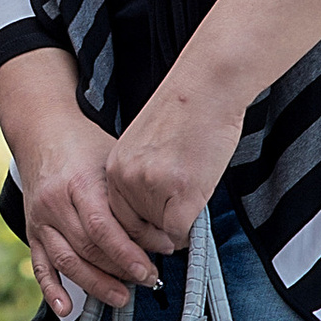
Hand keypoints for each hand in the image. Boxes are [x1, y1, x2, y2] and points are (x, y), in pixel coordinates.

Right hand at [16, 109, 163, 319]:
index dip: (128, 252)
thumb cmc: (85, 145)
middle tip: (147, 280)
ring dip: (95, 284)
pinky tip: (67, 309)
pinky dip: (52, 290)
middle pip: (87, 247)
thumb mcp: (113, 160)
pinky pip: (40, 266)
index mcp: (79, 182)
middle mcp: (55, 203)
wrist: (42, 132)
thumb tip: (165, 233)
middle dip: (120, 270)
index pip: (103, 226)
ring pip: (67, 261)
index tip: (154, 264)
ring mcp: (41, 219)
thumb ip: (132, 196)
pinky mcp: (32, 231)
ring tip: (121, 297)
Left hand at [104, 59, 248, 262]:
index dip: (138, 229)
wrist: (207, 86)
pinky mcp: (180, 190)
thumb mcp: (147, 148)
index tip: (153, 233)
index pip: (116, 218)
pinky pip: (182, 229)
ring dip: (178, 223)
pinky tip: (199, 201)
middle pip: (137, 230)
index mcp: (114, 167)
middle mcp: (125, 178)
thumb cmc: (186, 111)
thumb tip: (154, 216)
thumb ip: (142, 179)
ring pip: (162, 230)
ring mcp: (151, 186)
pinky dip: (191, 227)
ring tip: (192, 191)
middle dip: (157, 233)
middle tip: (175, 227)